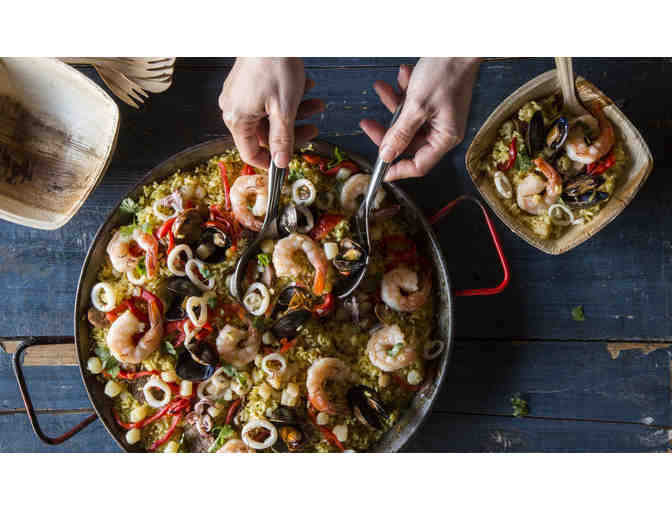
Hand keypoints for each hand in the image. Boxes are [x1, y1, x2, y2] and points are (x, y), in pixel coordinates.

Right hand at [219, 58, 324, 167]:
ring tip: (317, 105)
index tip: (289, 163)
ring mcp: (239, 96)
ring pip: (270, 116)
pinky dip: (288, 98)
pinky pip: (267, 100)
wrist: (270, 31)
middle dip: (293, 131)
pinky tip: (306, 87)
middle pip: (265, 134)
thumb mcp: (284, 109)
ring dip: (297, 112)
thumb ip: (282, 139)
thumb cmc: (274, 65)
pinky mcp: (247, 84)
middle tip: (314, 129)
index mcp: (237, 120)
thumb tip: (281, 164)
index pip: (251, 153)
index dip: (271, 162)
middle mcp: (233, 109)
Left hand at [360, 58, 480, 180]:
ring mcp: (437, 115)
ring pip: (406, 122)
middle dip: (387, 130)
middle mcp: (442, 130)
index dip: (398, 169)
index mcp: (445, 137)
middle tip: (368, 124)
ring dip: (392, 105)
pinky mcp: (432, 101)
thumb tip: (387, 155)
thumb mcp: (417, 106)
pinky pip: (411, 105)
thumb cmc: (445, 72)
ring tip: (382, 89)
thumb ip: (400, 133)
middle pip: (407, 142)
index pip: (419, 165)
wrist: (458, 42)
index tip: (380, 170)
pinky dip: (402, 93)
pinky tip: (401, 76)